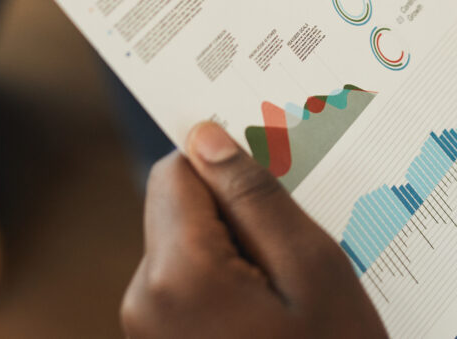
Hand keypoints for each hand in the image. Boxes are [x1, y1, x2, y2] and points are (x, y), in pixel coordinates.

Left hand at [122, 123, 387, 338]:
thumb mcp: (313, 271)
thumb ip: (254, 198)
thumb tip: (207, 137)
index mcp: (176, 275)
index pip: (177, 171)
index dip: (229, 173)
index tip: (279, 192)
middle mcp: (143, 301)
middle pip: (180, 211)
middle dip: (237, 221)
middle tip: (296, 261)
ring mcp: (147, 334)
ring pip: (188, 250)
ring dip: (239, 259)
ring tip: (291, 303)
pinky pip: (189, 292)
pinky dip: (231, 292)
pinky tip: (275, 324)